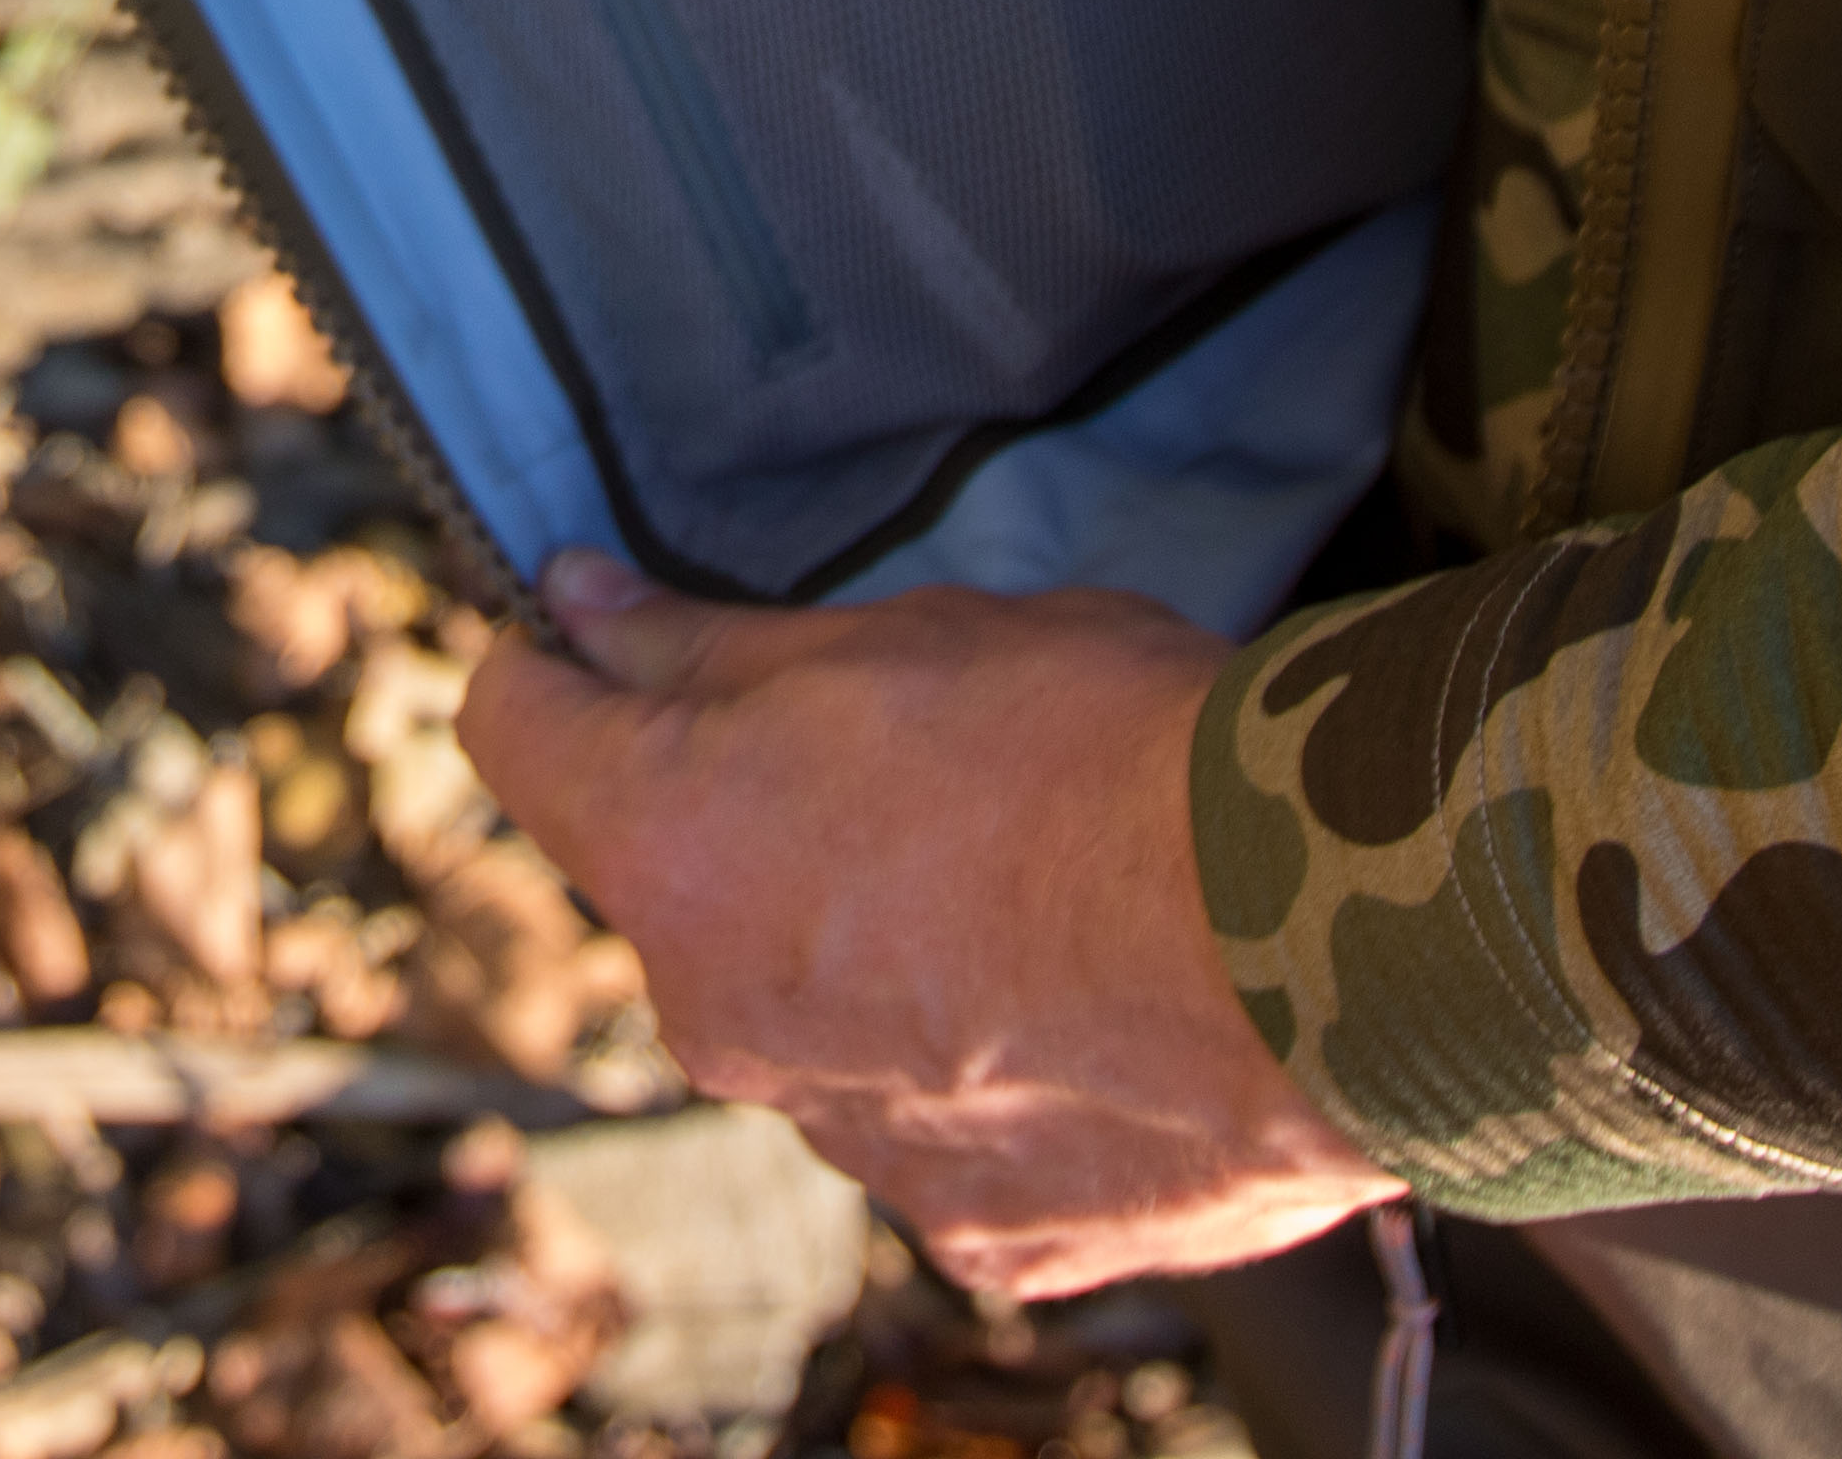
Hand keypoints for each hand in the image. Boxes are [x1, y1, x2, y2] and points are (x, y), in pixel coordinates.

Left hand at [461, 551, 1396, 1300]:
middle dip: (745, 817)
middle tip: (902, 754)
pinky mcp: (976, 1233)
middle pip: (668, 882)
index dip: (559, 661)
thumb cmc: (1113, 752)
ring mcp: (845, 1144)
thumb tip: (576, 608)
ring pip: (800, 1015)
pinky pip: (932, 1131)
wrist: (1328, 947)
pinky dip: (978, 1069)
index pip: (513, 725)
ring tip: (1031, 886)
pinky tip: (1086, 1004)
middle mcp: (718, 1018)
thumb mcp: (900, 636)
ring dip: (865, 950)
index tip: (609, 628)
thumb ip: (709, 645)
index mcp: (673, 849)